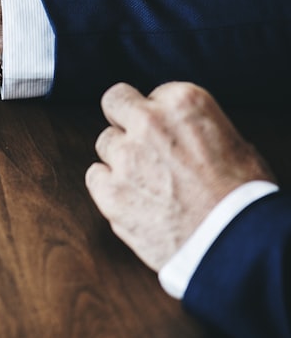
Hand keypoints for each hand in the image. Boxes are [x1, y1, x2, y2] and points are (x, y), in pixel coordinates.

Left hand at [85, 82, 273, 270]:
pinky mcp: (109, 191)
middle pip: (115, 102)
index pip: (152, 94)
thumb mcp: (234, 142)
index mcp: (183, 103)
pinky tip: (133, 199)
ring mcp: (125, 156)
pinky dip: (108, 186)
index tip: (170, 135)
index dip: (161, 116)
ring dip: (120, 158)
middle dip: (125, 119)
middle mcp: (148, 122)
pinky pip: (94, 176)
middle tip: (140, 142)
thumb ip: (193, 127)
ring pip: (105, 143)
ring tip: (148, 182)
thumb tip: (178, 131)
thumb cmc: (243, 197)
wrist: (234, 243)